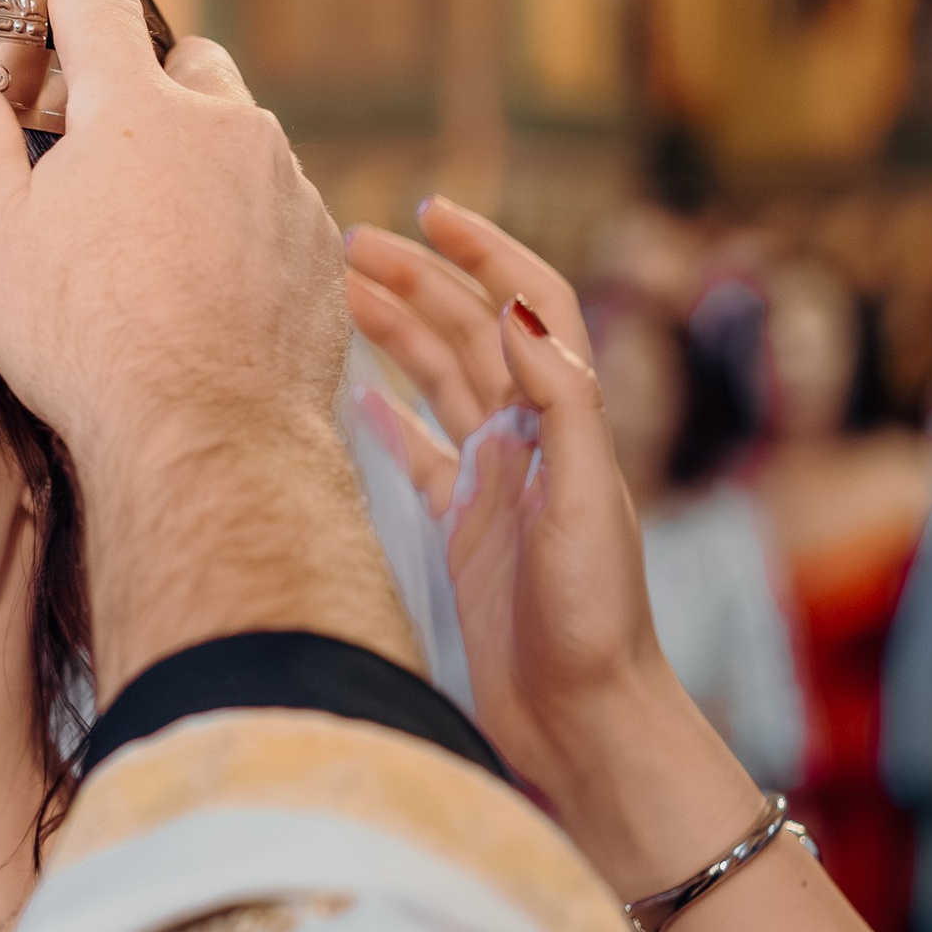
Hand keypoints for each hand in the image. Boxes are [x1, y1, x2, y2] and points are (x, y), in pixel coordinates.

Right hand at [0, 0, 409, 699]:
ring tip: (160, 221)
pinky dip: (245, 223)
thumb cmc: (85, 338)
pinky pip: (279, 211)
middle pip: (190, 66)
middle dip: (152, 79)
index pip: (95, 5)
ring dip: (204, 156)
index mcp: (135, 109)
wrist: (206, 437)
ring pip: (243, 139)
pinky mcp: (318, 252)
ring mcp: (285, 188)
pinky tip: (211, 278)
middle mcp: (226, 127)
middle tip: (110, 128)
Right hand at [343, 200, 759, 884]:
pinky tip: (353, 390)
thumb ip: (559, 405)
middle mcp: (530, 441)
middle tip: (347, 242)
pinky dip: (387, 414)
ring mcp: (495, 482)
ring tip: (337, 291)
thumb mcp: (585, 505)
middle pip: (470, 333)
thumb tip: (515, 307)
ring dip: (395, 330)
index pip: (529, 306)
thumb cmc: (594, 621)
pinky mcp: (463, 530)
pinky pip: (419, 454)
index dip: (486, 250)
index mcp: (563, 422)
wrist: (584, 719)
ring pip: (438, 382)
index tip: (431, 211)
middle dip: (417, 278)